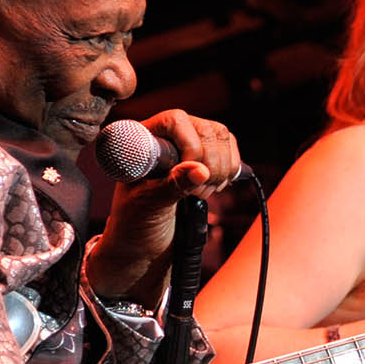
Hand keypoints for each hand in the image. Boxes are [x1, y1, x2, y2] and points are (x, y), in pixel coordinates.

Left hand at [88, 112, 242, 301]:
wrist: (143, 242)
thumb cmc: (134, 222)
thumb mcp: (149, 205)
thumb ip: (172, 186)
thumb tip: (201, 170)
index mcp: (143, 140)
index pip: (175, 121)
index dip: (191, 146)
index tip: (193, 178)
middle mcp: (167, 136)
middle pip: (205, 129)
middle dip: (210, 164)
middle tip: (198, 192)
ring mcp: (188, 144)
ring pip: (222, 137)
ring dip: (221, 169)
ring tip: (202, 193)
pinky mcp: (206, 157)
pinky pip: (230, 149)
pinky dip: (230, 170)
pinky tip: (214, 187)